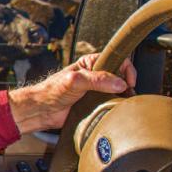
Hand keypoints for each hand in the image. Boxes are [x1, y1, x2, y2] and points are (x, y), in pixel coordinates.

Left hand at [8, 53, 136, 133]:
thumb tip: (119, 83)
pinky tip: (114, 110)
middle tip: (127, 95)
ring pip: (117, 91)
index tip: (128, 82)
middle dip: (127, 85)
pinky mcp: (95, 104)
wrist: (42, 110)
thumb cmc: (52, 91)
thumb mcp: (75, 81)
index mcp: (91, 63)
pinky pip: (111, 104)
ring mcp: (96, 90)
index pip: (117, 60)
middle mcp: (96, 75)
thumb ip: (97, 80)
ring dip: (122, 97)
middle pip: (120, 76)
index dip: (127, 70)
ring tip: (122, 103)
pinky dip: (115, 107)